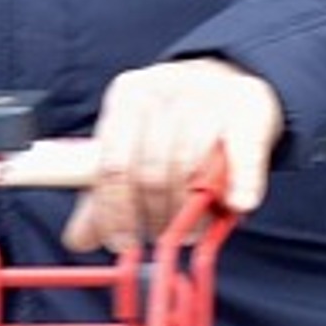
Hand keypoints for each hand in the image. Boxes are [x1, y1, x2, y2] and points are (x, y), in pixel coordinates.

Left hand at [67, 58, 278, 255]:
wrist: (224, 81)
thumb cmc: (170, 125)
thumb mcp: (132, 148)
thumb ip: (106, 193)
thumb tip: (79, 240)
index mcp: (126, 98)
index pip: (112, 166)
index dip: (116, 213)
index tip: (123, 245)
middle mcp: (162, 90)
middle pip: (150, 170)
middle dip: (155, 215)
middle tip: (162, 238)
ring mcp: (206, 96)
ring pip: (190, 164)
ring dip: (191, 210)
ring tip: (192, 229)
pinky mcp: (246, 106)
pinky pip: (242, 152)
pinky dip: (242, 183)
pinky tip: (238, 204)